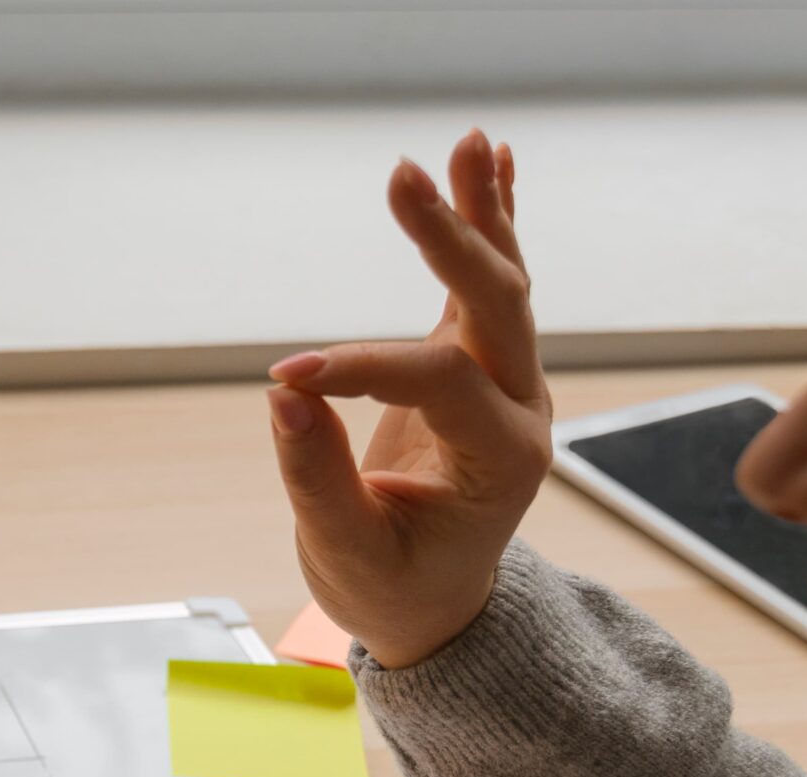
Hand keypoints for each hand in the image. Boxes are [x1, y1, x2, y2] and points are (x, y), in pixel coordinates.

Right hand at [266, 129, 552, 669]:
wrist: (433, 604)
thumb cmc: (391, 587)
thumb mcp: (348, 553)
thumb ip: (319, 479)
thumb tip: (284, 394)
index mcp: (502, 462)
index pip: (438, 381)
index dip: (359, 369)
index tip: (286, 376)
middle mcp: (521, 410)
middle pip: (500, 307)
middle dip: (452, 239)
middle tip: (402, 178)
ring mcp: (507, 382)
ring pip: (501, 282)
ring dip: (479, 210)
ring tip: (467, 141)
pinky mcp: (475, 364)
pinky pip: (482, 284)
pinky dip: (487, 221)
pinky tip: (485, 160)